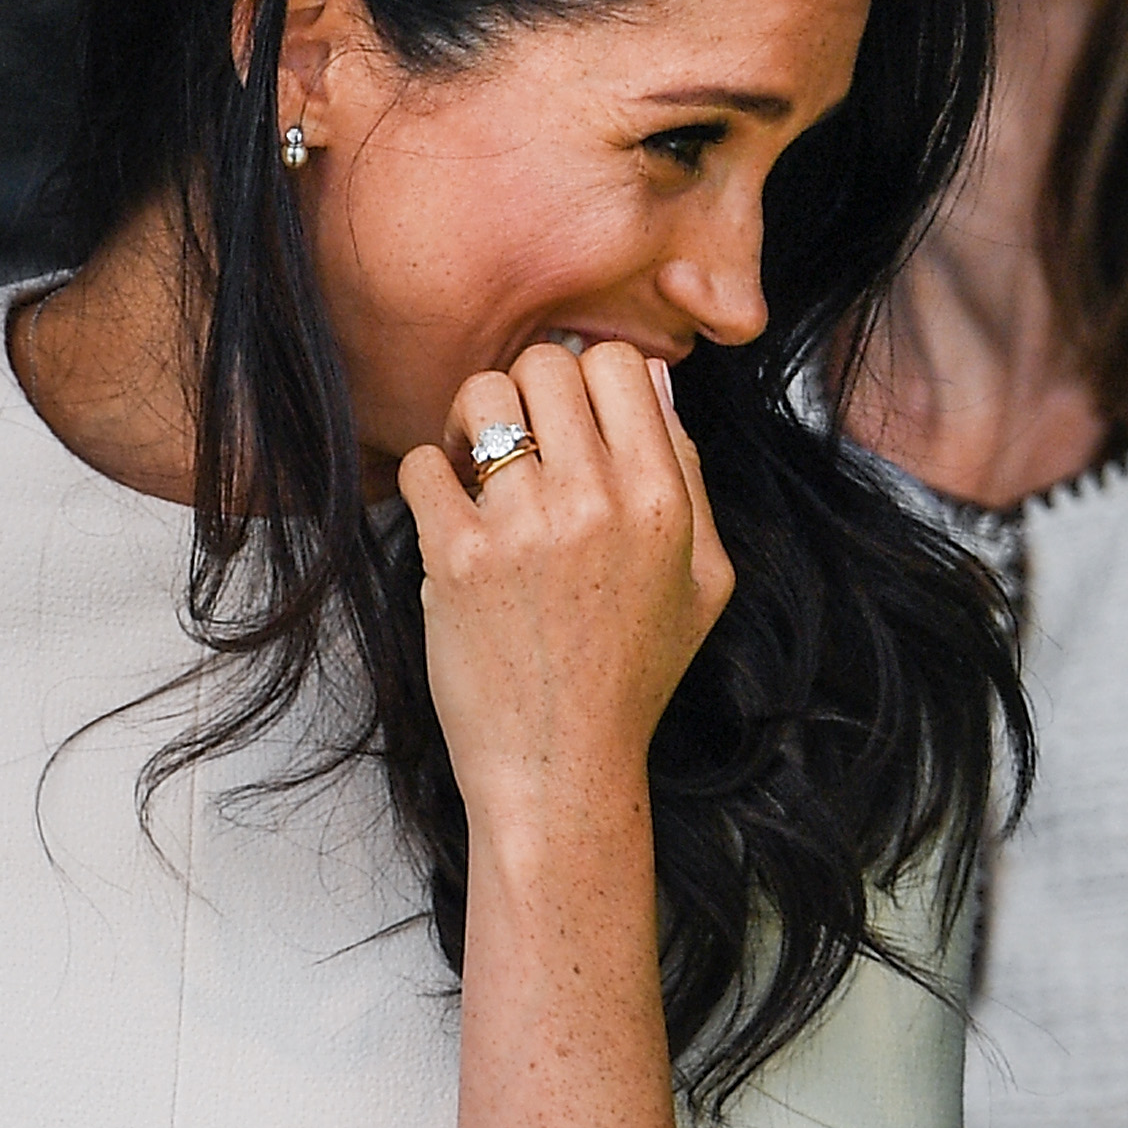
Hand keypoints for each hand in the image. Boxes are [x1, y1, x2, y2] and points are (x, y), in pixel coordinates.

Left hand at [397, 340, 734, 815]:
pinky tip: (451, 520)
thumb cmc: (631, 673)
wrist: (563, 764)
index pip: (618, 363)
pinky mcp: (458, 557)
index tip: (571, 419)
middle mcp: (598, 502)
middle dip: (526, 392)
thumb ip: (688, 475)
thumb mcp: (704, 578)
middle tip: (519, 442)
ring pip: (481, 396)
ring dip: (472, 423)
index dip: (588, 376)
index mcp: (662, 500)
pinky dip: (429, 481)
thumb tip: (651, 380)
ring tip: (477, 469)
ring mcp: (525, 527)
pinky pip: (423, 463)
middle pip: (546, 364)